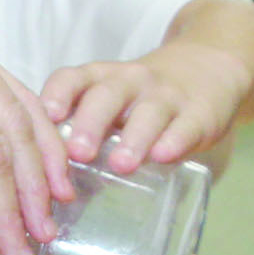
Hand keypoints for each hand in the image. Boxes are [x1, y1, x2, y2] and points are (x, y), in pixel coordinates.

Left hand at [42, 44, 250, 173]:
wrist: (208, 68)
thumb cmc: (141, 98)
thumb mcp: (110, 102)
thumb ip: (82, 132)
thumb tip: (45, 187)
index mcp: (101, 79)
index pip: (73, 78)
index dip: (57, 94)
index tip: (47, 114)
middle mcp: (130, 82)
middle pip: (106, 96)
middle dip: (90, 124)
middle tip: (78, 152)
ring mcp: (166, 96)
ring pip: (148, 113)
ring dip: (133, 138)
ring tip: (120, 165)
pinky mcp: (199, 113)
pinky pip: (186, 126)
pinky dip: (175, 140)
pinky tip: (164, 155)